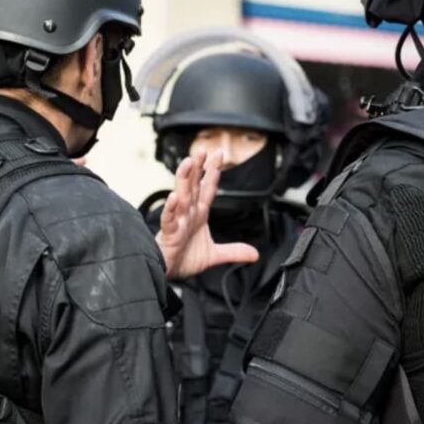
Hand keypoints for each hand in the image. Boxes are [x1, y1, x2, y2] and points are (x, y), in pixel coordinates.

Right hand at [157, 150, 258, 278]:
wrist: (168, 273)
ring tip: (188, 163)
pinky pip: (169, 219)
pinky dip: (171, 209)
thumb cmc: (184, 259)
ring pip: (181, 197)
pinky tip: (174, 198)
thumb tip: (255, 254)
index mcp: (198, 214)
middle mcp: (188, 213)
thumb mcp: (214, 255)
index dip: (213, 172)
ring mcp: (178, 222)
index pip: (207, 188)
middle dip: (198, 167)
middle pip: (193, 186)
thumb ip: (233, 251)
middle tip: (202, 149)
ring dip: (184, 180)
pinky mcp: (169, 234)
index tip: (219, 154)